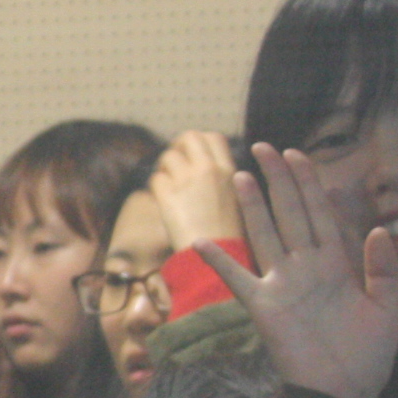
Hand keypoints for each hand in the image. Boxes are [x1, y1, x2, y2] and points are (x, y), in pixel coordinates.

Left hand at [147, 131, 245, 254]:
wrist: (220, 260)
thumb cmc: (234, 239)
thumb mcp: (242, 203)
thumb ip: (228, 183)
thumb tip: (213, 173)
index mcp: (229, 170)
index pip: (213, 137)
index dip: (201, 143)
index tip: (195, 155)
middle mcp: (207, 170)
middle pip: (188, 137)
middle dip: (179, 147)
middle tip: (176, 164)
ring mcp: (186, 182)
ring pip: (168, 157)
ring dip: (165, 167)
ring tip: (169, 184)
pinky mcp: (167, 197)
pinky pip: (155, 180)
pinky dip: (156, 187)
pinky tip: (162, 200)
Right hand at [196, 144, 397, 397]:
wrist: (344, 397)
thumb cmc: (367, 360)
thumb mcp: (388, 310)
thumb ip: (384, 270)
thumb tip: (378, 230)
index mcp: (336, 266)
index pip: (320, 214)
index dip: (309, 184)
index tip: (297, 154)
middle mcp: (307, 269)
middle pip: (291, 213)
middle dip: (280, 179)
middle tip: (265, 146)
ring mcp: (283, 286)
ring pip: (267, 234)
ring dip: (254, 205)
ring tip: (242, 174)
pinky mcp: (265, 308)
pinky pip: (237, 279)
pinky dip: (219, 261)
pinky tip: (201, 242)